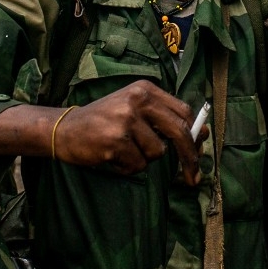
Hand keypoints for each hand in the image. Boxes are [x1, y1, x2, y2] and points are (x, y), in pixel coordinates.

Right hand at [52, 80, 203, 185]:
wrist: (64, 129)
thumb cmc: (103, 121)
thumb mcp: (133, 109)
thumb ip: (163, 118)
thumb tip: (202, 134)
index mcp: (145, 90)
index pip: (183, 113)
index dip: (195, 136)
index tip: (199, 153)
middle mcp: (137, 100)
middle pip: (178, 133)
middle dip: (189, 158)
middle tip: (193, 178)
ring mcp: (125, 120)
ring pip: (156, 153)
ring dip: (142, 159)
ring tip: (122, 149)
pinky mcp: (115, 141)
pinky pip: (137, 165)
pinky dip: (127, 167)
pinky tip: (112, 156)